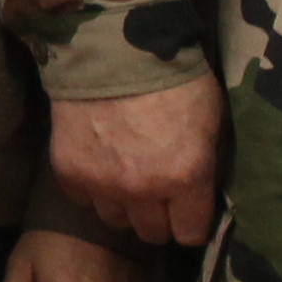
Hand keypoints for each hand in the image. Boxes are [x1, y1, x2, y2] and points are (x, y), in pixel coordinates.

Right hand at [53, 76, 222, 247]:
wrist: (115, 48)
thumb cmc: (174, 79)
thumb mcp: (211, 121)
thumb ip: (206, 163)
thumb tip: (204, 190)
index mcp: (186, 177)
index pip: (190, 234)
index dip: (192, 221)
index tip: (189, 209)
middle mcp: (143, 190)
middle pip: (151, 233)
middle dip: (159, 216)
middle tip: (158, 192)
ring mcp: (102, 184)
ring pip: (115, 220)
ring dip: (123, 204)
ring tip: (125, 177)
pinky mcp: (69, 172)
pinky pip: (83, 200)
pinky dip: (92, 188)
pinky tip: (99, 163)